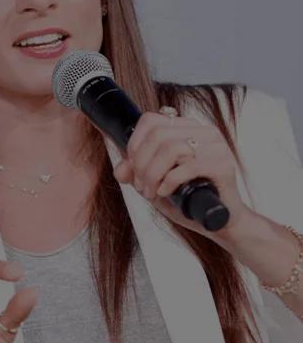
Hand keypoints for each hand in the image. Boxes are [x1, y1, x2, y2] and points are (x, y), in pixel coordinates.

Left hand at [113, 111, 248, 237]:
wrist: (222, 222)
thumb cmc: (192, 200)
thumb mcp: (156, 184)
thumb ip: (136, 174)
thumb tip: (120, 169)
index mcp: (189, 129)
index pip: (151, 120)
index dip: (135, 144)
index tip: (133, 168)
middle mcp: (204, 132)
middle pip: (158, 135)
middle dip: (141, 164)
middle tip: (142, 186)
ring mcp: (216, 147)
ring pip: (170, 148)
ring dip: (153, 174)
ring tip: (152, 192)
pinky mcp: (223, 165)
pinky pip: (187, 166)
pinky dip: (169, 181)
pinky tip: (166, 192)